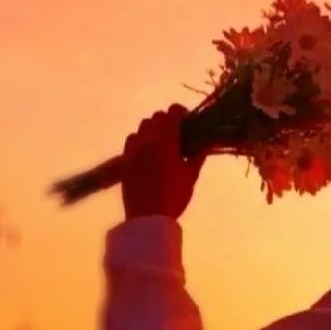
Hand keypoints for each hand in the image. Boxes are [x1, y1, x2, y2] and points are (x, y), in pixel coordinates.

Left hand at [121, 104, 205, 220]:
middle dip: (168, 121)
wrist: (148, 217)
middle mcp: (148, 140)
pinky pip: (132, 139)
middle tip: (178, 134)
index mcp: (167, 141)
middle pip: (156, 117)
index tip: (188, 121)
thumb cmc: (174, 195)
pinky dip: (141, 139)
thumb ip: (198, 155)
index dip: (181, 112)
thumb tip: (206, 142)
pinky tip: (148, 152)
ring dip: (153, 129)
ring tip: (162, 142)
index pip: (172, 112)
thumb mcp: (191, 175)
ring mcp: (134, 149)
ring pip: (142, 126)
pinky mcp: (125, 159)